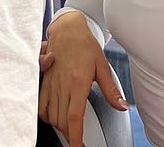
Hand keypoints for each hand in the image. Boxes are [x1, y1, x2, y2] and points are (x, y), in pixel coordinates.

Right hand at [38, 12, 127, 146]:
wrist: (67, 28)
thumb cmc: (84, 44)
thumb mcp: (102, 65)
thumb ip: (111, 90)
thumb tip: (122, 106)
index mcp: (78, 82)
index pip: (74, 117)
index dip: (75, 137)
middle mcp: (62, 85)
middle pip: (62, 121)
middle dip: (70, 134)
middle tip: (79, 137)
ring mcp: (51, 83)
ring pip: (51, 116)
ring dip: (60, 126)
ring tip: (70, 127)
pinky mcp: (44, 80)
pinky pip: (41, 105)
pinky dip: (47, 116)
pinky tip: (55, 115)